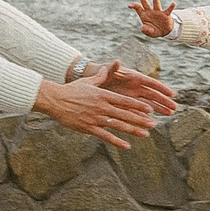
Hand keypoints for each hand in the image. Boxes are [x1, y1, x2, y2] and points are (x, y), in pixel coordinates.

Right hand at [35, 67, 169, 147]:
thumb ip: (101, 76)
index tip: (150, 109)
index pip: (125, 101)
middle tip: (154, 124)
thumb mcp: (88, 81)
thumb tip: (112, 64)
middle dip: (141, 120)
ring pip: (119, 125)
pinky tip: (127, 146)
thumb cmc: (71, 90)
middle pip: (125, 114)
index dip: (138, 105)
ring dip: (133, 130)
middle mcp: (102, 106)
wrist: (55, 100)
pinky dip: (117, 141)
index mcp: (103, 95)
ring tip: (146, 134)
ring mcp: (96, 118)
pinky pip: (106, 136)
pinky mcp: (89, 127)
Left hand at [88, 58, 177, 115]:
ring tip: (169, 114)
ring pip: (148, 103)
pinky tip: (151, 122)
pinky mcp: (126, 103)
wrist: (92, 81)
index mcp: (133, 77)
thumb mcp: (106, 71)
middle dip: (164, 101)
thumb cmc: (99, 73)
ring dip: (158, 109)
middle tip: (174, 108)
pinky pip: (137, 111)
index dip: (162, 88)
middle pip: (153, 94)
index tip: (172, 94)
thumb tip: (117, 61)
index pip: (151, 83)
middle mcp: (135, 87)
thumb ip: (112, 68)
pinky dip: (144, 116)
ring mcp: (132, 96)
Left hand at [129, 0, 173, 38]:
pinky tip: (173, 3)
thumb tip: (144, 27)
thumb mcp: (149, 33)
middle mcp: (150, 12)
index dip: (134, 6)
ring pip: (156, 3)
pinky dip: (171, 7)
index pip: (138, 8)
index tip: (129, 5)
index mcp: (144, 15)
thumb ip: (145, 30)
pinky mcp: (165, 15)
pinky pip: (168, 10)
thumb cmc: (154, 30)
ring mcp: (158, 12)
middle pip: (145, 2)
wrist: (164, 32)